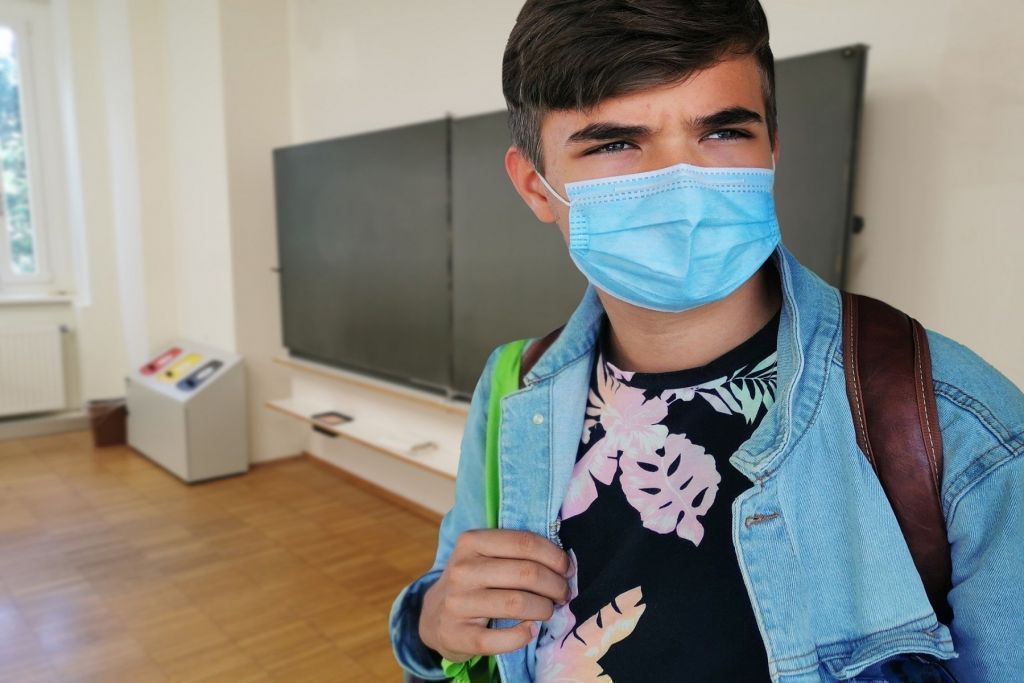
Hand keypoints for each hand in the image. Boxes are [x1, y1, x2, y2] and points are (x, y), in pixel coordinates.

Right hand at [418, 529, 572, 662]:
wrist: (435, 615)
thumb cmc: (473, 580)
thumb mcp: (484, 555)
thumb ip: (516, 551)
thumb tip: (563, 561)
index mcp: (471, 542)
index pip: (524, 543)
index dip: (554, 556)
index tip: (566, 569)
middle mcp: (461, 570)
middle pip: (527, 573)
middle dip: (555, 585)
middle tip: (562, 593)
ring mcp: (457, 603)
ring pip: (517, 604)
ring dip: (544, 609)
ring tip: (548, 610)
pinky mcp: (457, 634)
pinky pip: (499, 639)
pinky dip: (522, 636)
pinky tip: (530, 630)